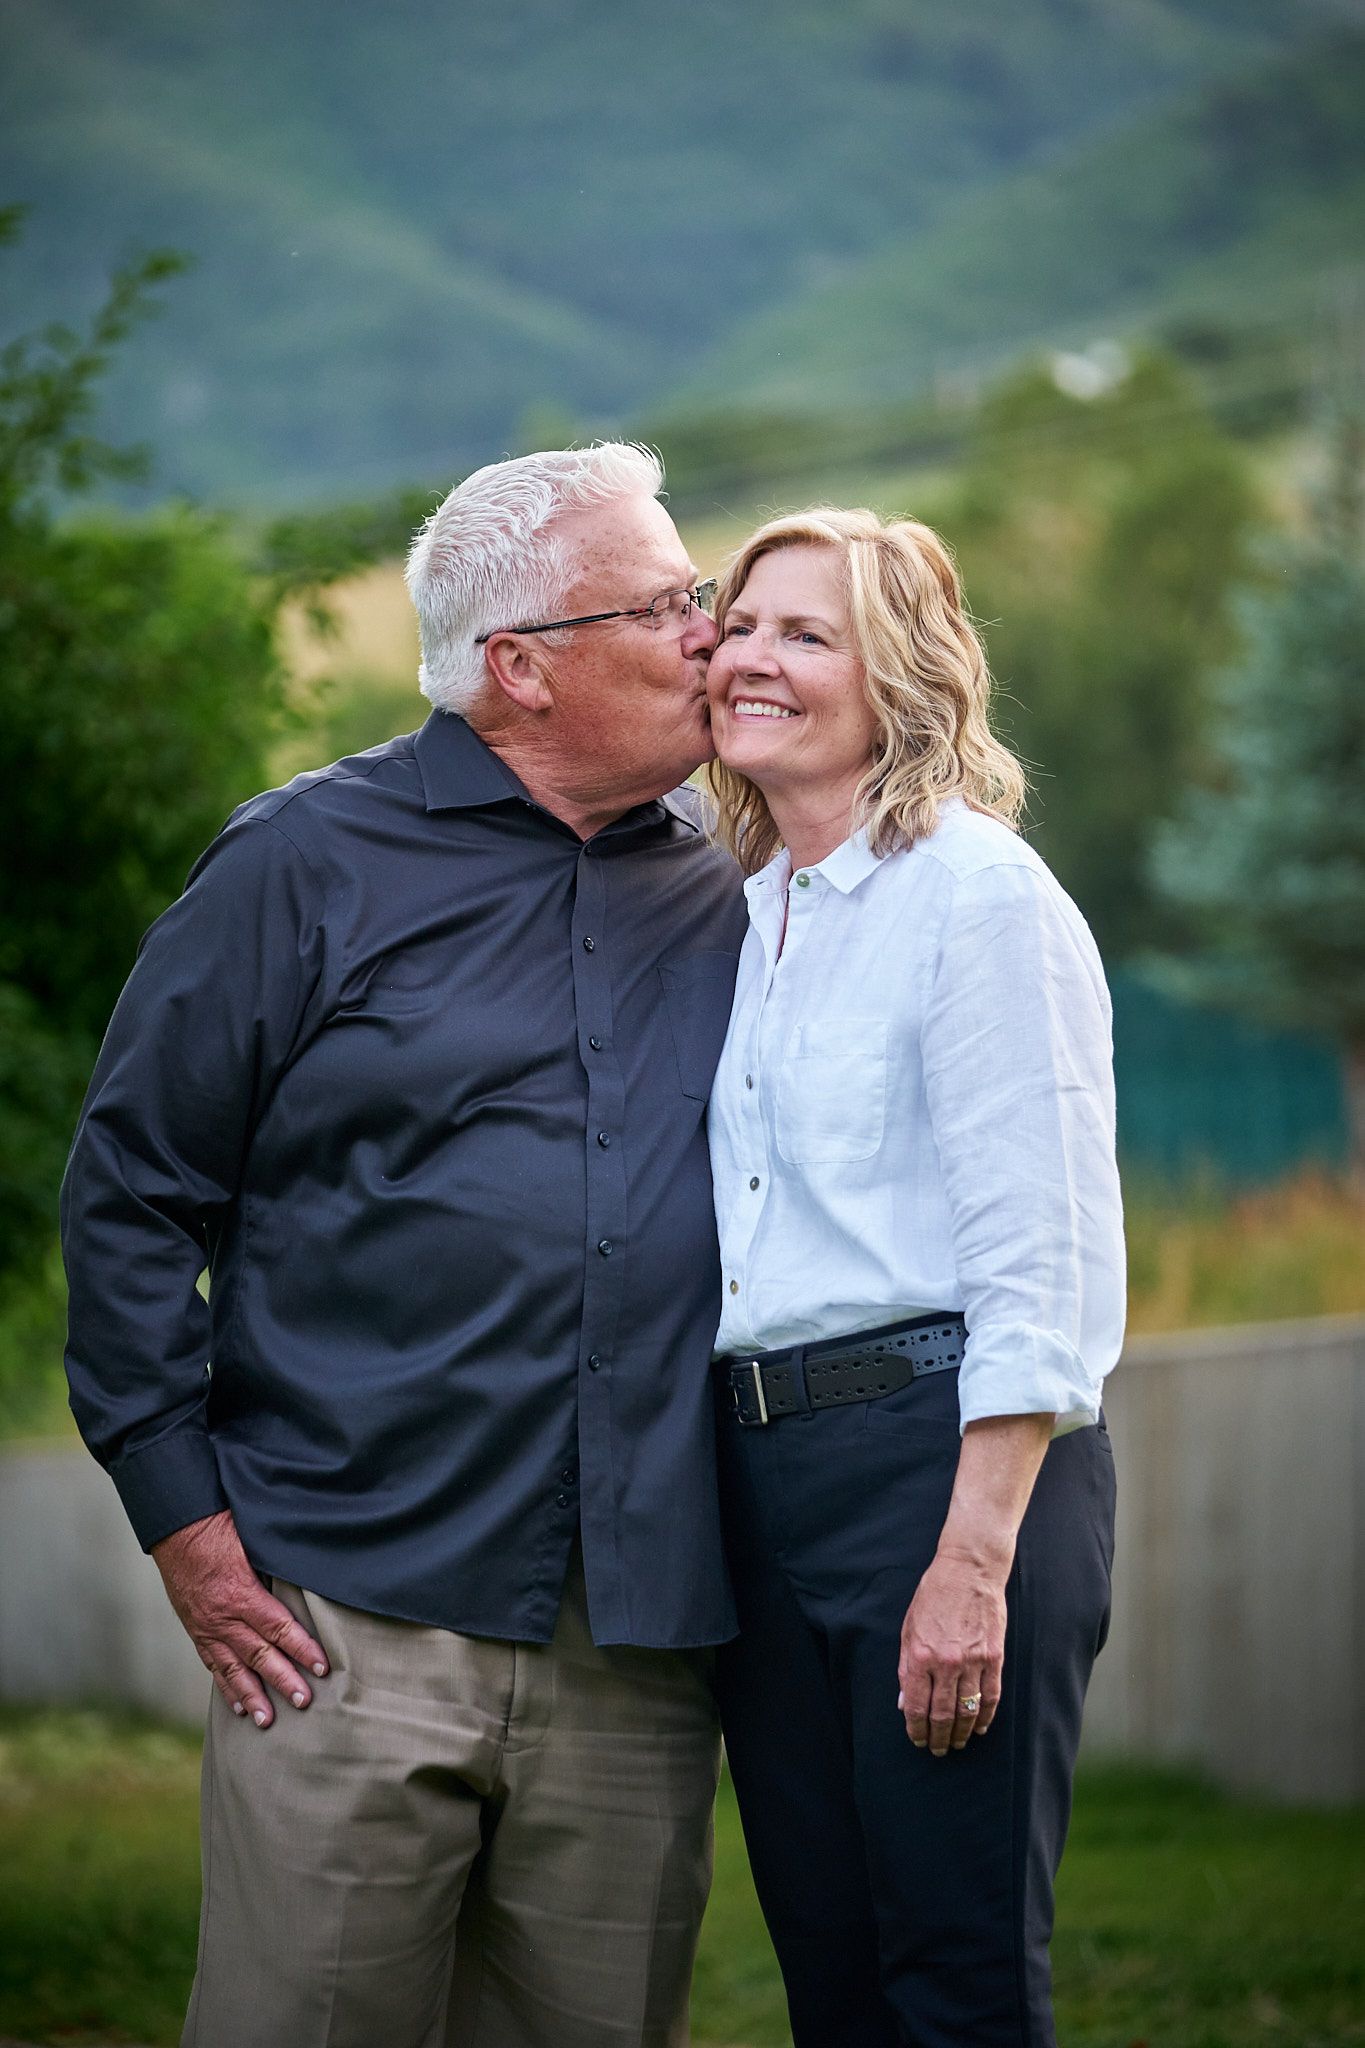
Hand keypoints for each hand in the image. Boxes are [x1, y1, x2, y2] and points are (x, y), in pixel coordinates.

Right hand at [152, 1509, 327, 1727]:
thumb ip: (277, 1565)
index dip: (302, 1648)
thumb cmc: (221, 1525)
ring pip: (233, 1667)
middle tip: (304, 1702)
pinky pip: (212, 1663)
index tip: (322, 1667)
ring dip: (253, 1696)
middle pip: (259, 1654)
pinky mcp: (196, 1629)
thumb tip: (308, 1578)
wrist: (177, 1526)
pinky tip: (237, 1705)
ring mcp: (206, 1626)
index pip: (278, 1627)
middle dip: (283, 1680)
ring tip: (267, 1721)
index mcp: (241, 1593)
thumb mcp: (254, 1539)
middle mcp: (222, 1616)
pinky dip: (226, 1686)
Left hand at [897, 1545, 1006, 1756]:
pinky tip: (979, 1728)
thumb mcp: (909, 1628)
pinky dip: (985, 1717)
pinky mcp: (994, 1657)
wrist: (968, 1571)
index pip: (916, 1706)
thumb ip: (906, 1667)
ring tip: (956, 1743)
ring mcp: (973, 1661)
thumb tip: (905, 1703)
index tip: (917, 1740)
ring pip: (967, 1711)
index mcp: (920, 1655)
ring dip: (960, 1733)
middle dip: (938, 1738)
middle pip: (942, 1714)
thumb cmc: (933, 1596)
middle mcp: (946, 1662)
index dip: (916, 1730)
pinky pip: (991, 1696)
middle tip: (937, 1749)